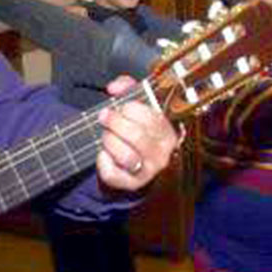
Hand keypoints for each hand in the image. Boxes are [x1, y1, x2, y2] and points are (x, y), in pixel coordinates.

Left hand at [95, 76, 179, 190]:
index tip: (119, 107)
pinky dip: (103, 162)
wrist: (137, 160)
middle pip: (137, 136)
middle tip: (104, 117)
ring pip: (126, 156)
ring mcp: (148, 171)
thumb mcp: (137, 104)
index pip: (151, 117)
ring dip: (109, 141)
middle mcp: (162, 153)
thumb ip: (128, 88)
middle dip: (114, 123)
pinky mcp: (132, 184)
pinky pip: (113, 174)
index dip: (130, 108)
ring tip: (105, 136)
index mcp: (168, 131)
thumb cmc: (137, 127)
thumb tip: (114, 88)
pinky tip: (103, 154)